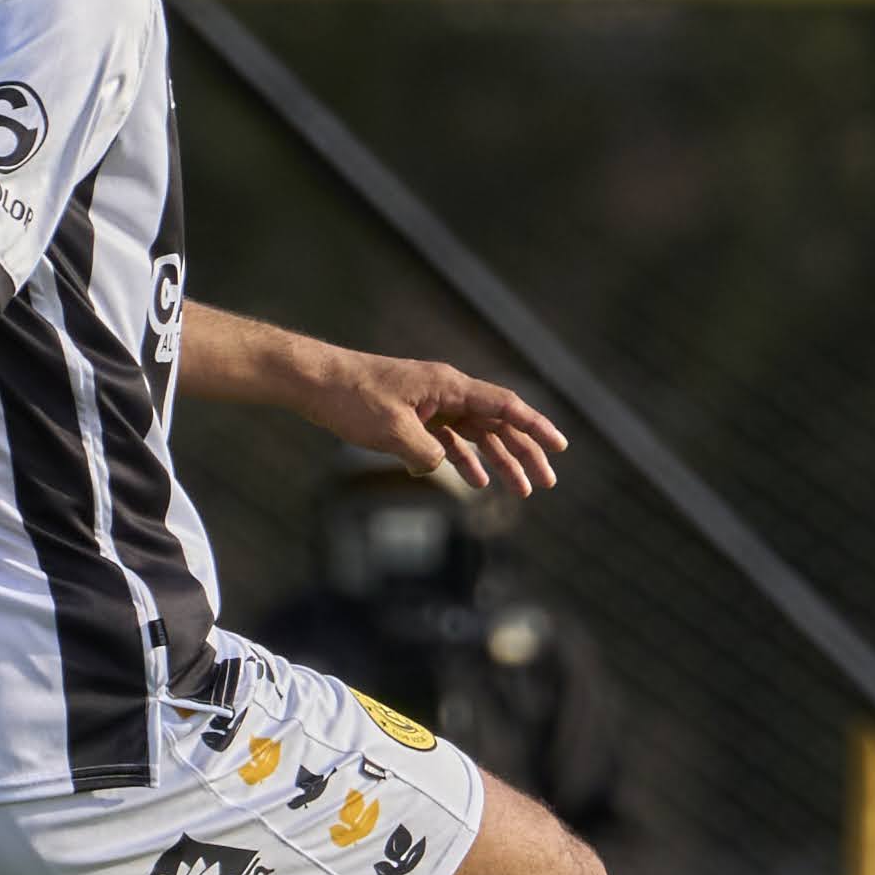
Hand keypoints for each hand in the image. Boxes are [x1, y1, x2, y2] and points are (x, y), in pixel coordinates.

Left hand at [304, 352, 566, 495]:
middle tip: (546, 483)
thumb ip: (426, 453)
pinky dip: (464, 459)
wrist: (314, 383)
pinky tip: (475, 481)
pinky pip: (449, 440)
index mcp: (449, 386)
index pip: (505, 406)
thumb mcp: (392, 431)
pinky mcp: (414, 416)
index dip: (536, 427)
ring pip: (476, 434)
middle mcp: (447, 392)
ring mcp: (431, 404)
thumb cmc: (352, 399)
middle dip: (524, 454)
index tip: (560, 446)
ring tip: (520, 491)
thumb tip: (442, 467)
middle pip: (497, 424)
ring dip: (498, 462)